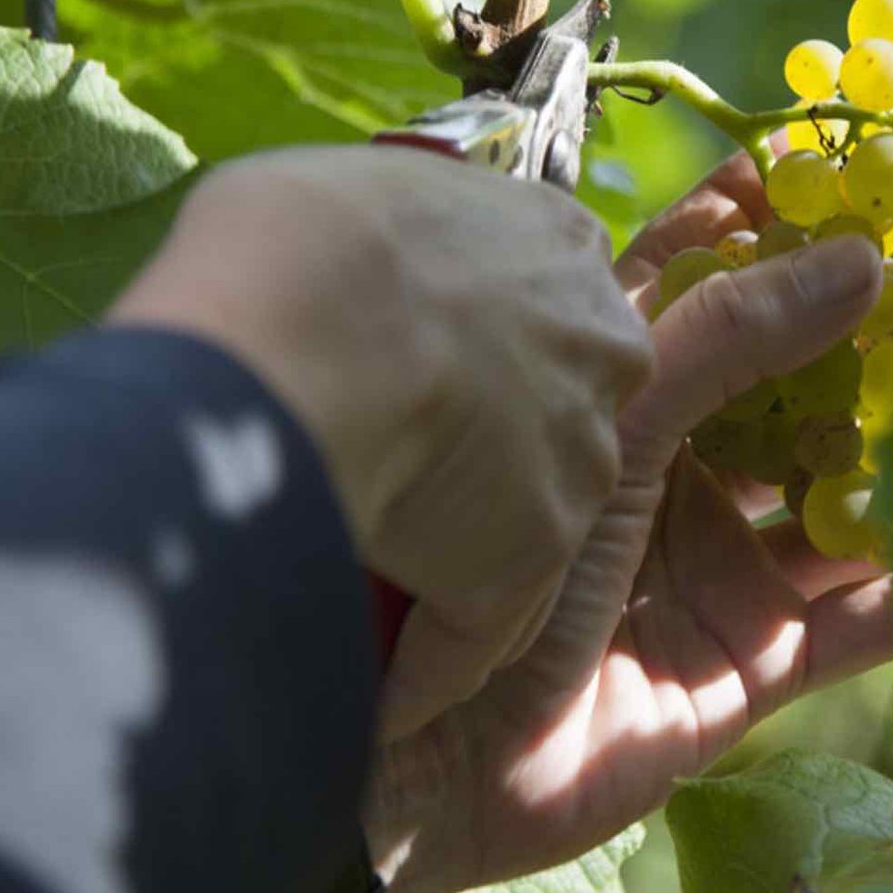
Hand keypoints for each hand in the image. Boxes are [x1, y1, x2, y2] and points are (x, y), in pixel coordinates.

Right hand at [107, 146, 652, 733]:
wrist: (295, 328)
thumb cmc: (299, 238)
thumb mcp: (358, 190)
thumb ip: (396, 228)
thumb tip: (354, 247)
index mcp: (557, 242)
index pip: (553, 301)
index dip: (491, 340)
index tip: (437, 370)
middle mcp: (596, 348)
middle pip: (558, 413)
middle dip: (492, 452)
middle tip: (405, 473)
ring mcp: (576, 459)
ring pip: (522, 528)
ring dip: (456, 561)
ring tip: (372, 593)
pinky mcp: (531, 560)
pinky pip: (473, 637)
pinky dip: (424, 673)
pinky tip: (378, 702)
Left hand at [364, 155, 892, 892]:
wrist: (420, 742)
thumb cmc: (490, 547)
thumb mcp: (617, 415)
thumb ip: (733, 336)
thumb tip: (861, 257)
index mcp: (622, 390)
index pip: (720, 290)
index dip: (791, 241)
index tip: (878, 188)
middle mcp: (680, 468)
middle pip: (803, 398)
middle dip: (884, 357)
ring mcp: (718, 564)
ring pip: (843, 501)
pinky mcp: (749, 660)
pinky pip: (858, 617)